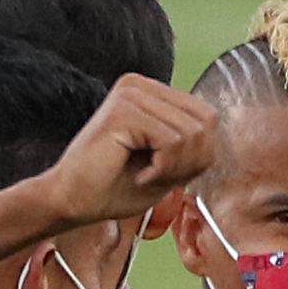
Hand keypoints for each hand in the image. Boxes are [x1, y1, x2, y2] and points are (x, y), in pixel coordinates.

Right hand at [35, 76, 219, 227]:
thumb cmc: (113, 187)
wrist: (72, 203)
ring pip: (190, 133)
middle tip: (154, 175)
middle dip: (187, 160)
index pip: (207, 116)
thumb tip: (215, 125)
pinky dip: (162, 168)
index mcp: (150, 92)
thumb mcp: (169, 164)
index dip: (196, 154)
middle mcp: (139, 85)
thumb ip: (193, 142)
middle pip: (204, 122)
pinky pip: (171, 140)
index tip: (162, 170)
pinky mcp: (122, 110)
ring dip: (172, 167)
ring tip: (143, 174)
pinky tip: (138, 174)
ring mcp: (130, 94)